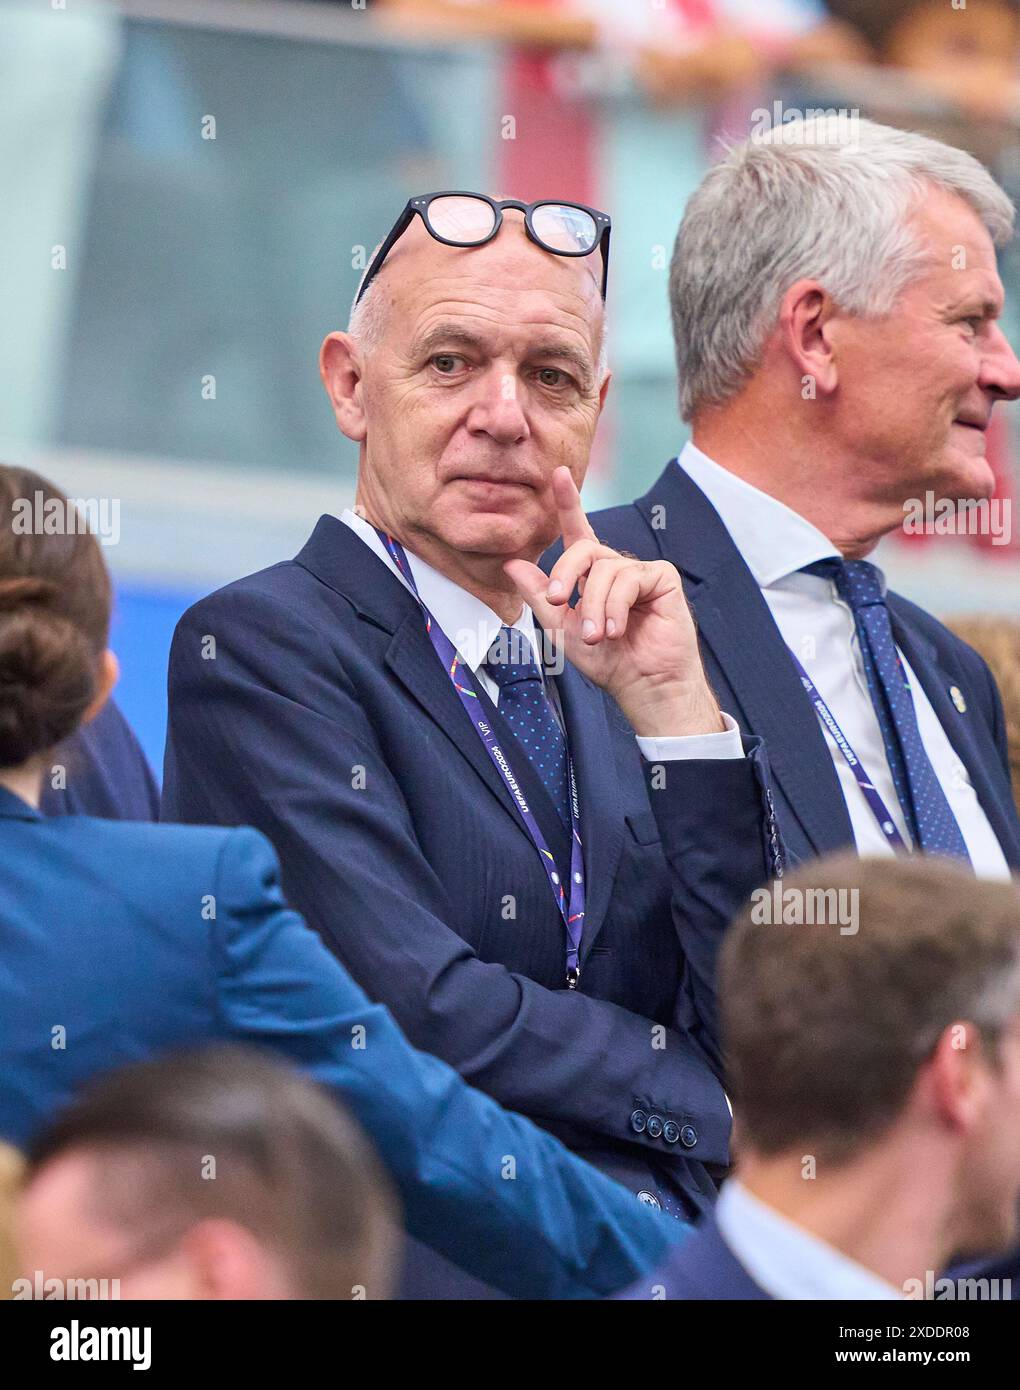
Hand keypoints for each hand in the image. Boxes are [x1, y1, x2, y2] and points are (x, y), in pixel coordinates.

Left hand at [504, 467, 723, 737]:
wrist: (643, 686)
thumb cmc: (608, 662)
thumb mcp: (562, 629)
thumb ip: (540, 596)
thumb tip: (511, 564)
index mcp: (593, 576)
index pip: (578, 533)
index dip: (568, 503)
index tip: (558, 473)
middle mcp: (616, 568)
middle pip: (584, 549)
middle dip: (566, 575)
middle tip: (561, 605)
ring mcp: (641, 571)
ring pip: (605, 568)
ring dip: (595, 606)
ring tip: (598, 636)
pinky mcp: (662, 578)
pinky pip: (629, 578)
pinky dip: (616, 606)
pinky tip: (618, 629)